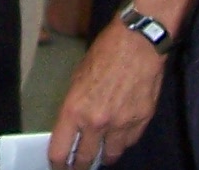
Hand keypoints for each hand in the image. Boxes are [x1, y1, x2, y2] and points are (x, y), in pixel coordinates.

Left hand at [50, 19, 167, 168]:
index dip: (57, 164)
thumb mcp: (77, 78)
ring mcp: (120, 125)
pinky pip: (129, 143)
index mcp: (74, 110)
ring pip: (110, 156)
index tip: (59, 167)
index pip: (60, 151)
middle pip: (85, 160)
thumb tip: (73, 129)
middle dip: (80, 166)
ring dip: (104, 155)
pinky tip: (119, 136)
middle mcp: (96, 122)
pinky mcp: (141, 122)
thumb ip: (74, 108)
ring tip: (101, 153)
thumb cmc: (104, 53)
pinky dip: (123, 142)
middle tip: (78, 167)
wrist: (137, 43)